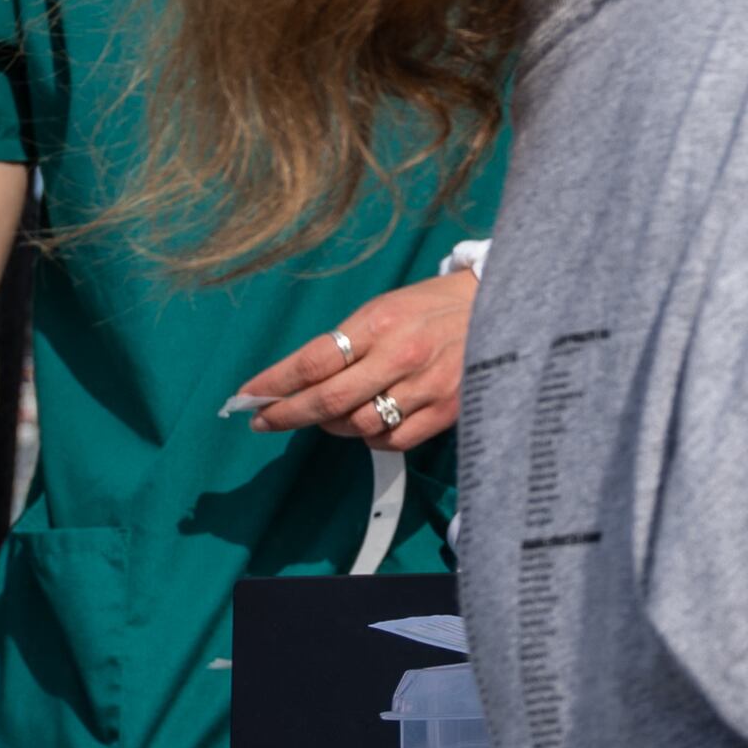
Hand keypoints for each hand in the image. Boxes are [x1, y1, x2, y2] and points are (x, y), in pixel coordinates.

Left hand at [233, 266, 481, 450]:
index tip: (248, 398)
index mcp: (380, 323)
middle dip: (287, 415)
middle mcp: (402, 355)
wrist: (500, 307)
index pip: (313, 361)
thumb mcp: (384, 309)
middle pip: (328, 400)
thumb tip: (297, 382)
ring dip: (333, 425)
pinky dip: (372, 436)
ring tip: (331, 414)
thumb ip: (345, 344)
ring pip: (358, 426)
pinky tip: (372, 421)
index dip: (274, 384)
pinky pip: (392, 440)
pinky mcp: (448, 410)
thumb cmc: (431, 308)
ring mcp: (427, 386)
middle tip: (265, 421)